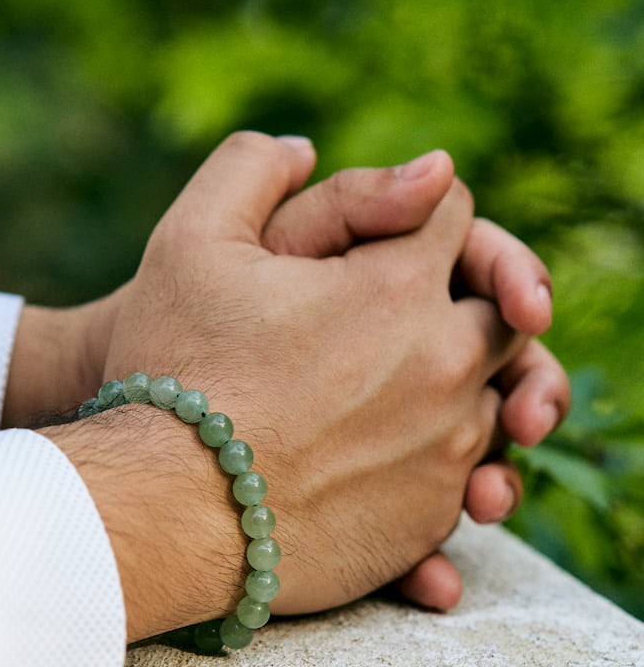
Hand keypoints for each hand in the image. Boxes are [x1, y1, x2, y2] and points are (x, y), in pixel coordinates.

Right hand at [44, 132, 530, 640]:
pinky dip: (433, 459)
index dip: (414, 215)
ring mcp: (445, 452)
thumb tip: (307, 147)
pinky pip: (464, 476)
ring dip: (450, 386)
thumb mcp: (187, 243)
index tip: (373, 245)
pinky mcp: (428, 518)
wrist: (166, 515)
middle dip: (459, 300)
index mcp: (397, 288)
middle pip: (500, 309)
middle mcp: (444, 366)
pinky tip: (374, 460)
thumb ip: (250, 168)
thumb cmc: (173, 377)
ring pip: (489, 397)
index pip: (455, 215)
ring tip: (377, 399)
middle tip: (389, 322)